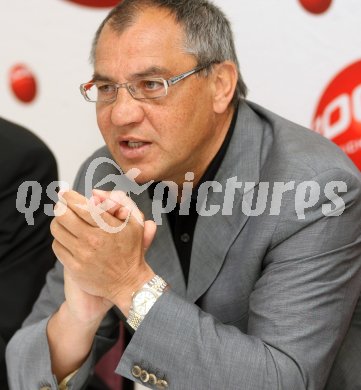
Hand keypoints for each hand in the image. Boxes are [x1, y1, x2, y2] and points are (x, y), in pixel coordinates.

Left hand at [51, 190, 155, 313]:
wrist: (129, 283)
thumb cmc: (131, 250)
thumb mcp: (135, 223)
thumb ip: (120, 203)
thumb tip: (95, 193)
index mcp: (108, 227)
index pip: (80, 205)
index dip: (69, 196)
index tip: (66, 193)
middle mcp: (93, 240)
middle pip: (63, 215)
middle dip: (61, 207)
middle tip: (62, 205)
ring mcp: (82, 255)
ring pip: (57, 230)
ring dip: (58, 222)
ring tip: (64, 221)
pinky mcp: (74, 268)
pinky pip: (58, 247)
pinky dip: (60, 239)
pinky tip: (67, 238)